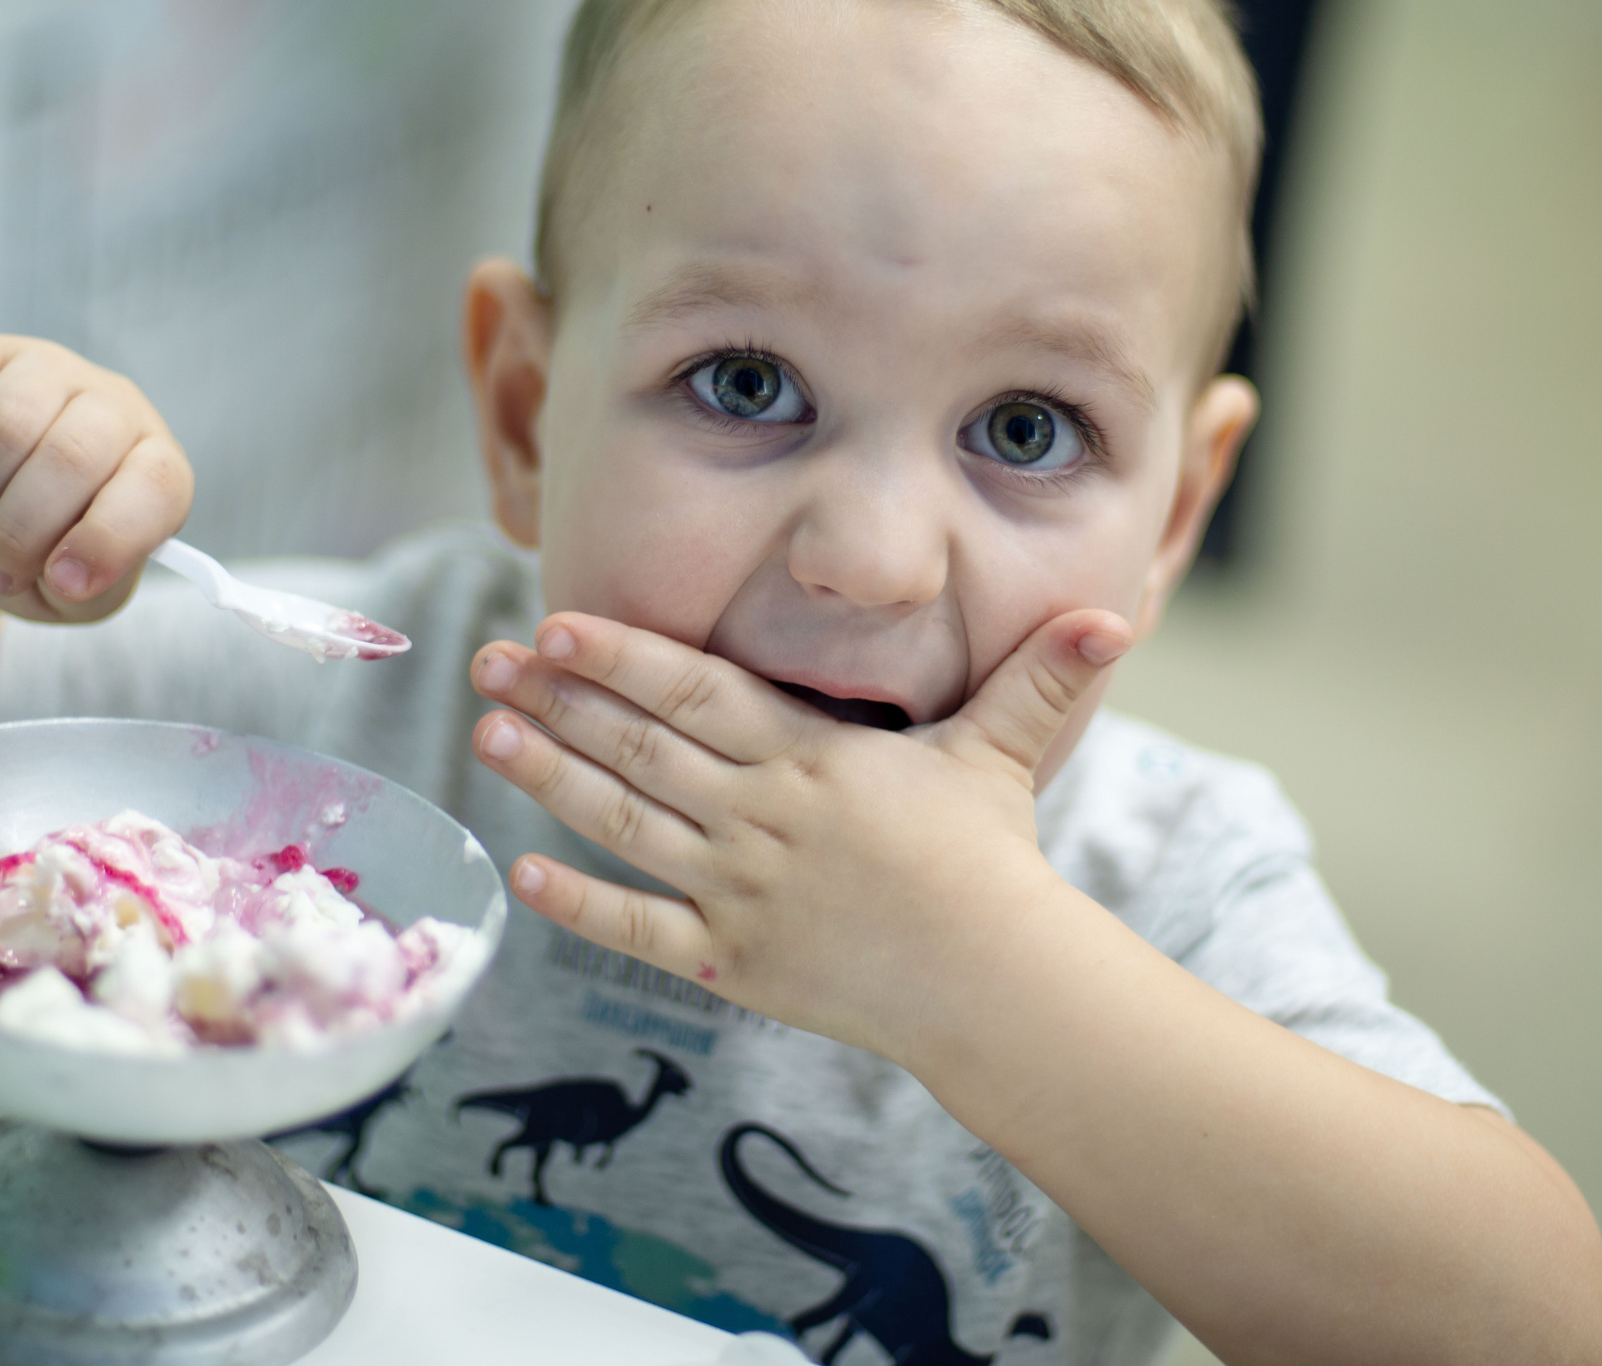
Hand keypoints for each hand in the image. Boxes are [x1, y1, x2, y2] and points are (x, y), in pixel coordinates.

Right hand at [0, 331, 192, 622]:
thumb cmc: (29, 557)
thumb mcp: (68, 596)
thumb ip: (86, 592)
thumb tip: (67, 574)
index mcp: (153, 467)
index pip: (157, 485)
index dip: (107, 540)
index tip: (60, 582)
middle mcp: (111, 406)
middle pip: (71, 456)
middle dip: (20, 530)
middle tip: (0, 559)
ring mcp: (44, 369)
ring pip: (2, 428)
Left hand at [467, 608, 1131, 1062]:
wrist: (996, 986)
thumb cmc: (992, 861)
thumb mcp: (1002, 754)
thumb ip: (1038, 677)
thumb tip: (1113, 614)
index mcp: (811, 758)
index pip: (697, 693)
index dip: (622, 657)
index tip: (558, 627)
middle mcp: (763, 819)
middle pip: (640, 750)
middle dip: (558, 702)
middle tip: (489, 661)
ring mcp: (741, 893)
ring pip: (624, 826)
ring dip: (551, 779)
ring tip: (487, 735)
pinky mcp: (732, 962)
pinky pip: (640, 930)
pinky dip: (580, 905)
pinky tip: (525, 872)